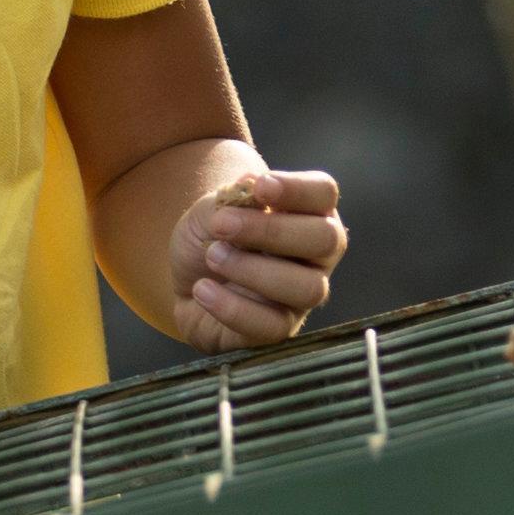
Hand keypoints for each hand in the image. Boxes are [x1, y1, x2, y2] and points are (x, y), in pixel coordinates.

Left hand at [174, 165, 346, 349]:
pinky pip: (273, 327)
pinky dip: (232, 307)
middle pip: (326, 240)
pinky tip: (202, 290)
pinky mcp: (279, 329)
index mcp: (309, 213)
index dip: (298, 189)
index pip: (324, 193)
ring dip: (252, 270)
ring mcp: (302, 295)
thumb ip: (234, 199)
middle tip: (222, 225)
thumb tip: (250, 185)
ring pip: (308, 288)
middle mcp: (317, 255)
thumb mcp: (213, 210)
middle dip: (272, 230)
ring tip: (211, 257)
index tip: (260, 187)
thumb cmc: (212, 238)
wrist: (187, 280)